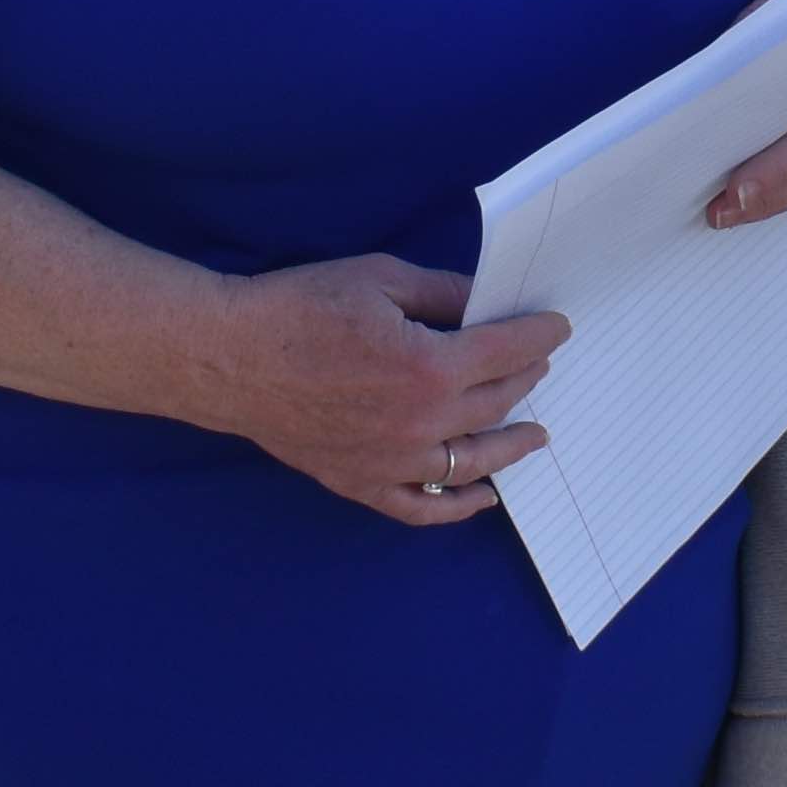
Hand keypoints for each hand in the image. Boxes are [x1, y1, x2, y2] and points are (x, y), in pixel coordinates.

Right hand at [204, 250, 568, 528]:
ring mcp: (393, 460)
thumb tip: (485, 302)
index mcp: (429, 365)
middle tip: (539, 365)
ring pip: (474, 461)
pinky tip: (485, 497)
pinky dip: (459, 507)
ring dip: (511, 445)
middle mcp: (420, 422)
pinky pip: (423, 506)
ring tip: (536, 434)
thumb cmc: (298, 308)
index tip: (556, 328)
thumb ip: (442, 293)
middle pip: (496, 402)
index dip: (539, 336)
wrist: (230, 357)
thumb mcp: (379, 279)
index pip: (507, 353)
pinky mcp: (362, 482)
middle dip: (526, 378)